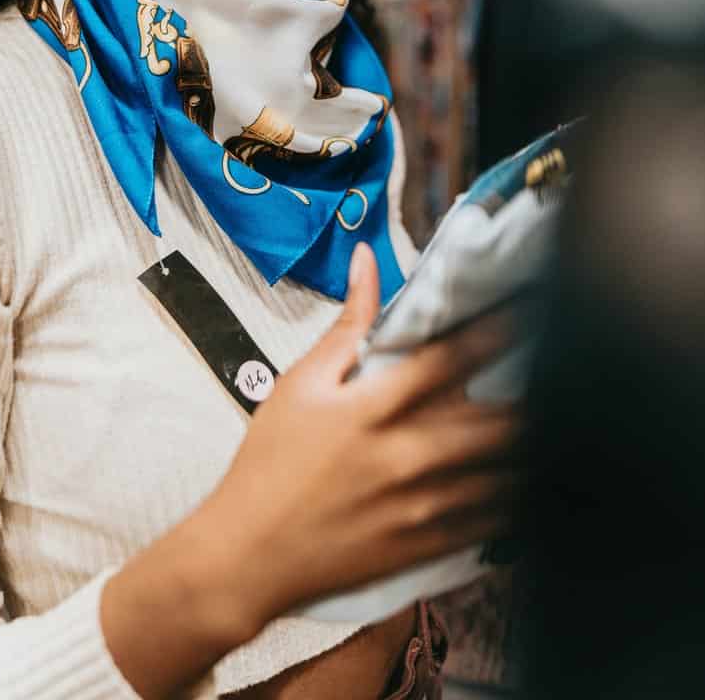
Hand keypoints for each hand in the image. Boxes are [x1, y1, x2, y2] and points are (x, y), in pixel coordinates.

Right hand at [201, 242, 521, 631]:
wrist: (249, 553)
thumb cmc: (270, 461)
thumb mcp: (300, 383)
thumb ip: (346, 324)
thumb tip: (366, 260)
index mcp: (371, 409)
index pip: (449, 360)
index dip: (495, 331)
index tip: (526, 310)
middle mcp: (404, 456)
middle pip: (494, 422)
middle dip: (535, 393)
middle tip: (559, 367)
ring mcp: (421, 506)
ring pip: (504, 474)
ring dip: (535, 446)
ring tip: (564, 420)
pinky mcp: (426, 545)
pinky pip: (493, 523)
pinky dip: (521, 499)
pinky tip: (536, 479)